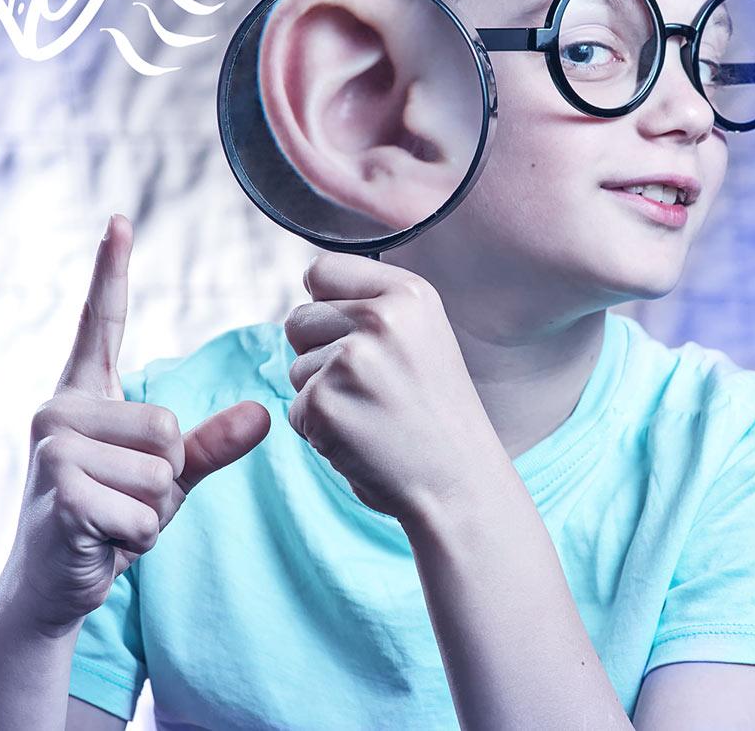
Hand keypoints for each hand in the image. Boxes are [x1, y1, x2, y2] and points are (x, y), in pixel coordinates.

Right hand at [2, 213, 271, 636]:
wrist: (52, 586)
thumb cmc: (108, 520)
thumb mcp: (167, 479)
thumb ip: (210, 444)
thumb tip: (264, 413)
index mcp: (83, 396)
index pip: (100, 324)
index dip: (112, 272)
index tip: (119, 220)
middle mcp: (58, 410)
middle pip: (166, 424)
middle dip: (165, 477)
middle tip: (125, 500)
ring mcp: (53, 450)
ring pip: (159, 471)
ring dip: (150, 513)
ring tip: (112, 520)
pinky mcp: (60, 493)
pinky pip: (143, 512)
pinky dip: (138, 539)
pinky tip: (103, 542)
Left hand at [284, 252, 489, 522]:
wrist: (460, 485)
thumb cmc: (435, 412)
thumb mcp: (422, 335)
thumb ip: (371, 302)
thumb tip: (310, 279)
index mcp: (408, 294)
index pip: (321, 270)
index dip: (326, 306)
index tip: (356, 336)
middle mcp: (380, 319)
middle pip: (298, 319)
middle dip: (318, 353)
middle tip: (370, 386)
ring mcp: (350, 362)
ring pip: (295, 367)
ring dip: (321, 394)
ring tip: (372, 414)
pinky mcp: (324, 405)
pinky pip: (295, 409)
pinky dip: (319, 430)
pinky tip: (361, 439)